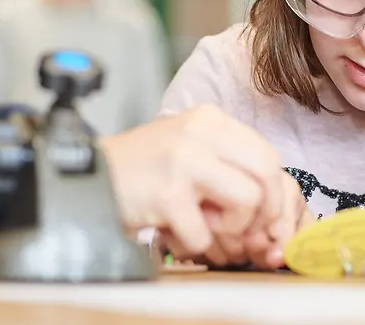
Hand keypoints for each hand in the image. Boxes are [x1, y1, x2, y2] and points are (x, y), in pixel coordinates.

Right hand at [100, 105, 286, 256]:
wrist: (89, 179)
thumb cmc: (143, 171)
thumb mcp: (189, 149)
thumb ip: (228, 166)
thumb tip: (272, 207)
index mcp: (210, 119)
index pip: (266, 153)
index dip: (275, 194)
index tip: (268, 221)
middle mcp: (201, 131)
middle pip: (266, 172)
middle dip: (266, 212)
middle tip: (249, 233)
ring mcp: (184, 159)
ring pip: (247, 200)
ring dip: (231, 229)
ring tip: (203, 227)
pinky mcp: (167, 192)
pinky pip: (204, 234)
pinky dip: (193, 245)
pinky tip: (173, 233)